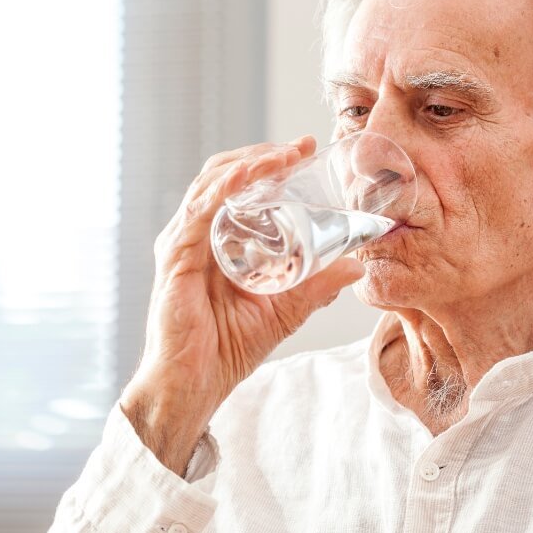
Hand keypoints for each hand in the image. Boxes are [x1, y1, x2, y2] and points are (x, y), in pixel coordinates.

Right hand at [119, 136, 364, 473]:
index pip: (238, 185)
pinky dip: (223, 189)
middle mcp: (194, 234)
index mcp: (215, 238)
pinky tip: (247, 177)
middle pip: (223, 175)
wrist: (196, 385)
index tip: (306, 150)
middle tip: (301, 147)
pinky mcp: (175, 259)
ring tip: (283, 156)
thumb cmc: (226, 348)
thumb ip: (317, 286)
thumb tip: (356, 265)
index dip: (269, 163)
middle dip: (262, 155)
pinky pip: (198, 212)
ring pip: (212, 184)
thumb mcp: (285, 308)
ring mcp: (182, 244)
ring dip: (249, 163)